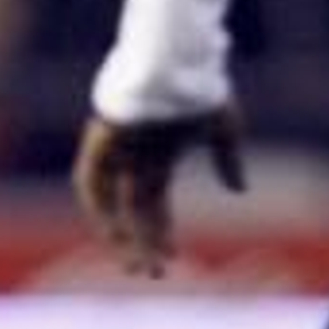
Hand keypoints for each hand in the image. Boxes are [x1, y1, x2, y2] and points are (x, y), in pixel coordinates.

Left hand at [71, 104, 246, 277]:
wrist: (179, 54)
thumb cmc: (200, 87)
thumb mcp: (223, 128)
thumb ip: (228, 160)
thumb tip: (239, 191)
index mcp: (158, 160)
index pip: (154, 207)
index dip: (160, 234)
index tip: (170, 261)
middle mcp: (133, 160)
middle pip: (131, 211)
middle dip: (141, 243)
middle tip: (150, 273)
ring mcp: (115, 149)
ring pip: (108, 201)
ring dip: (116, 231)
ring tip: (129, 257)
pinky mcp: (100, 137)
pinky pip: (90, 178)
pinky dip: (97, 204)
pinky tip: (108, 227)